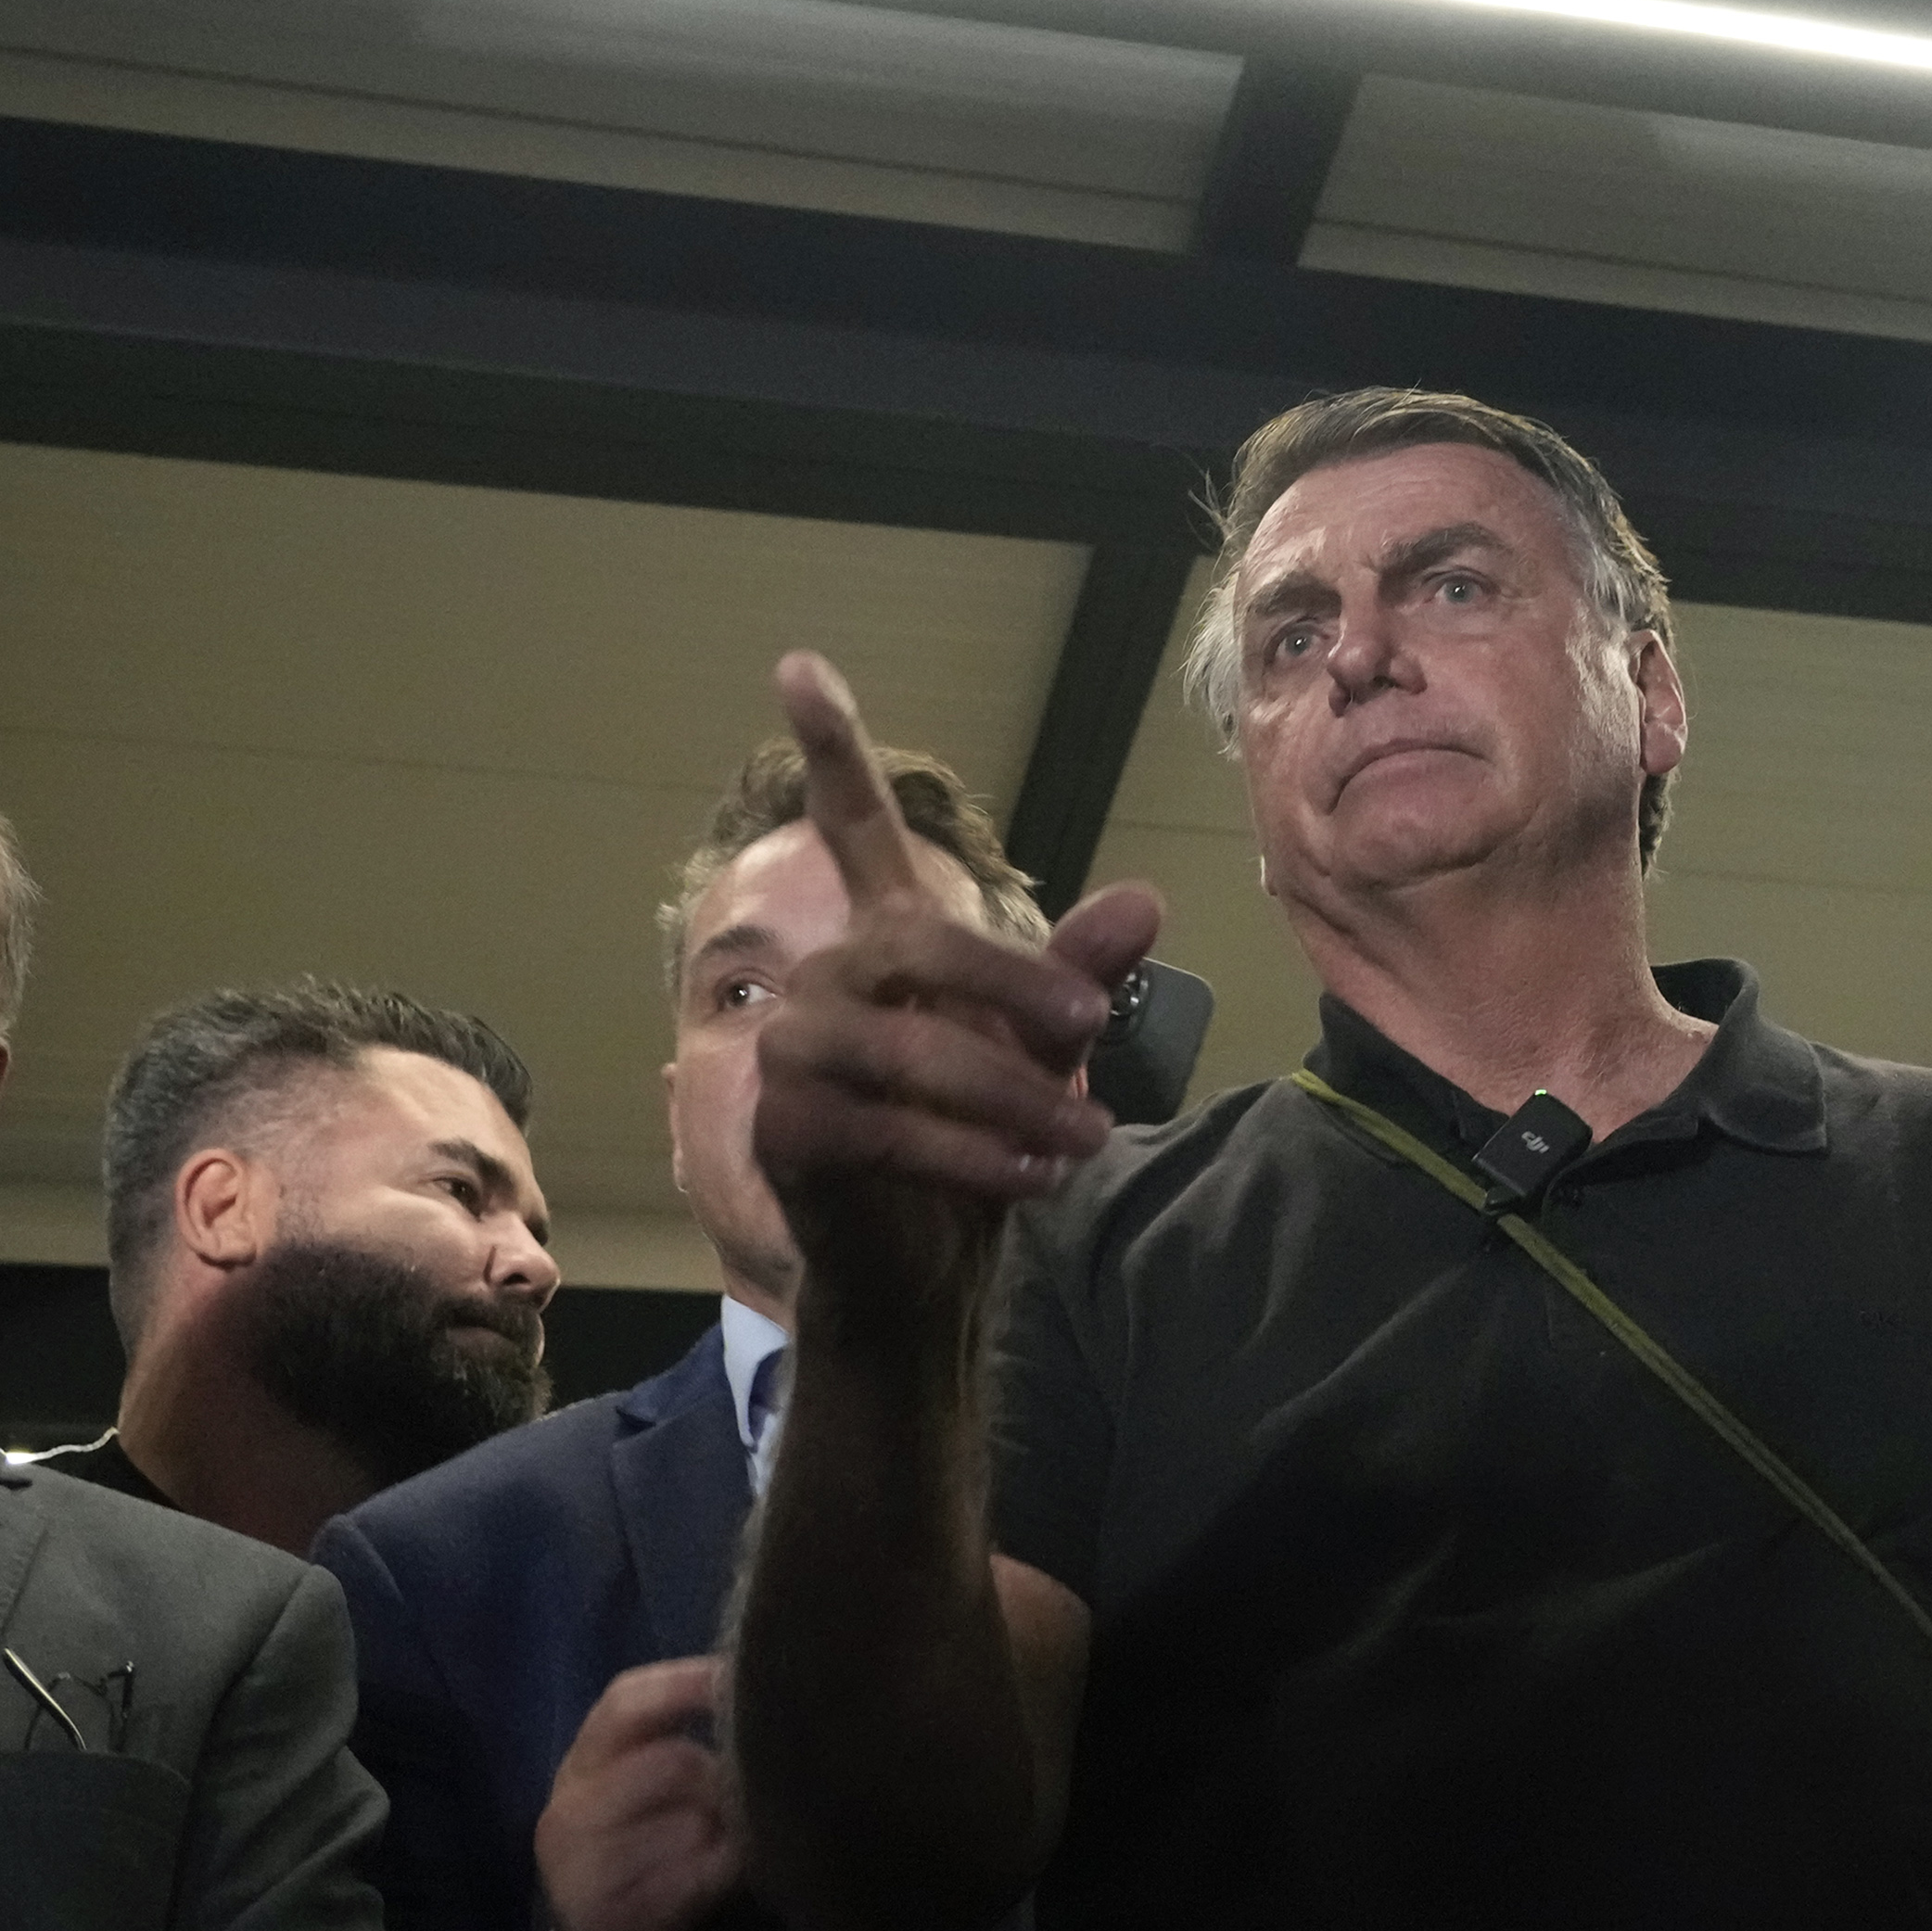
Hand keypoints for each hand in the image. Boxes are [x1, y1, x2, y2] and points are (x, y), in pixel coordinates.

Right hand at [539, 1656, 741, 1930]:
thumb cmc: (652, 1879)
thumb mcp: (655, 1807)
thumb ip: (684, 1754)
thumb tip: (759, 1696)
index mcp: (579, 1771)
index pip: (625, 1702)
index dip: (687, 1681)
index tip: (746, 1675)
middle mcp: (568, 1815)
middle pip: (671, 1761)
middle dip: (726, 1777)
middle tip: (757, 1799)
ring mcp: (583, 1875)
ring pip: (689, 1820)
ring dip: (733, 1831)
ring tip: (746, 1844)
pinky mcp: (613, 1926)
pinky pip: (692, 1877)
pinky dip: (727, 1874)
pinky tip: (735, 1881)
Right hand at [746, 655, 1160, 1321]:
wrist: (927, 1267)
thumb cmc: (980, 1141)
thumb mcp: (1050, 1051)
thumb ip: (1081, 973)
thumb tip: (1143, 899)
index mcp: (886, 941)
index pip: (855, 831)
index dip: (832, 751)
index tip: (798, 663)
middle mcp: (829, 978)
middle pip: (921, 945)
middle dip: (1016, 986)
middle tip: (1095, 1022)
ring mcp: (795, 1050)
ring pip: (912, 1049)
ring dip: (1010, 1094)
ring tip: (1084, 1136)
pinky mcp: (788, 1127)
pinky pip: (888, 1128)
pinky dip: (972, 1156)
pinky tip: (1032, 1178)